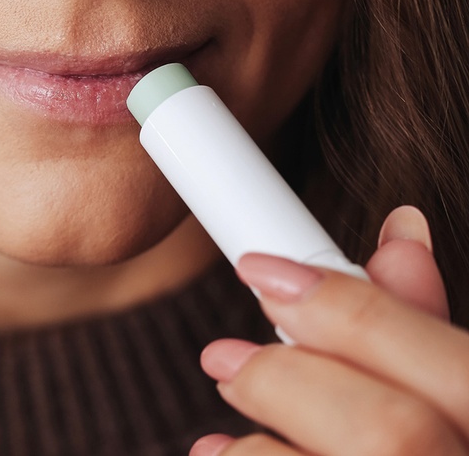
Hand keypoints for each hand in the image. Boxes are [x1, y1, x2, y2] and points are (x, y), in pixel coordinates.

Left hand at [191, 206, 468, 454]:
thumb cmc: (421, 442)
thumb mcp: (450, 398)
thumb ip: (423, 335)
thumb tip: (400, 234)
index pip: (454, 371)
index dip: (351, 308)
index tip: (263, 270)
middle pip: (390, 432)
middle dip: (289, 379)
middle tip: (224, 358)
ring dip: (253, 449)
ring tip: (224, 441)